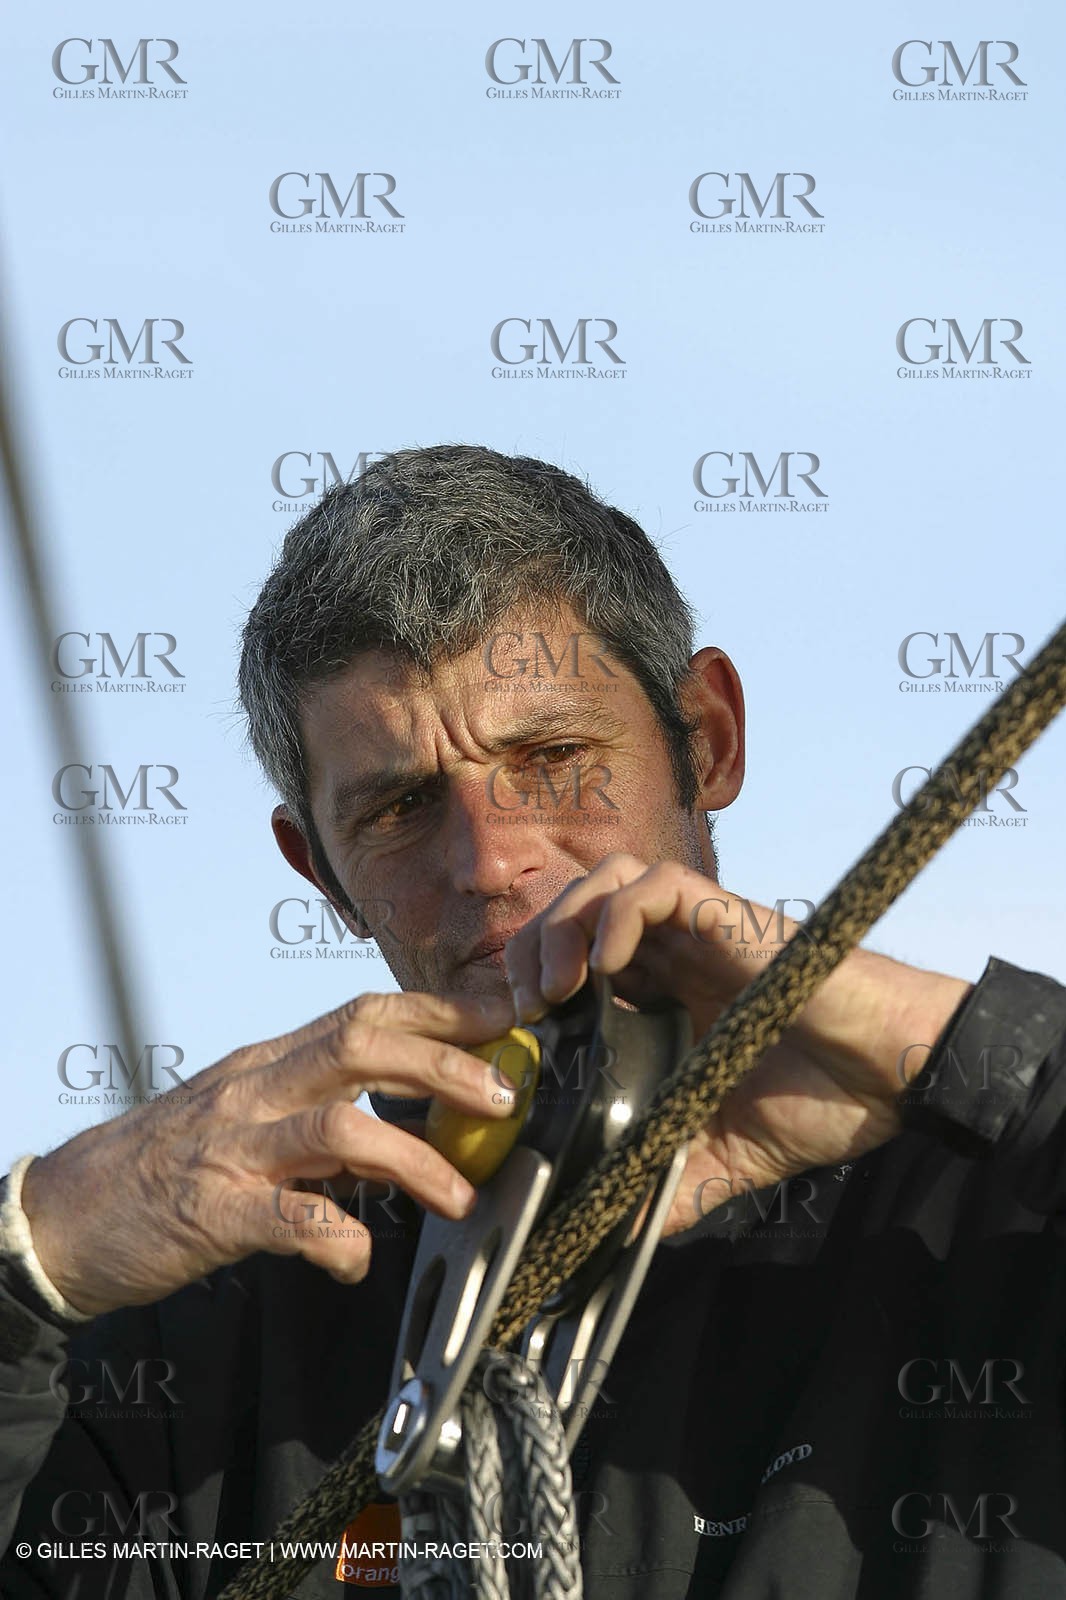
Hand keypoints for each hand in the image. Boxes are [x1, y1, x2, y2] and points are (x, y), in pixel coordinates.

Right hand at [20, 991, 514, 1315]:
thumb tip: (401, 1124)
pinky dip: (340, 1242)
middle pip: (362, 1046)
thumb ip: (315, 1109)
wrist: (63, 1215)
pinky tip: (358, 1262)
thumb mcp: (243, 1114)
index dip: (438, 1011)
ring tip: (459, 1196)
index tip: (501, 1015)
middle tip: (504, 1094)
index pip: (364, 1013)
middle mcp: (254, 1091)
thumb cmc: (161, 1165)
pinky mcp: (212, 1214)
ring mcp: (233, 1149)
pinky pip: (291, 1221)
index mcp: (267, 1063)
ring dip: (414, 1159)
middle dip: (444, 1064)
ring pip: (338, 1129)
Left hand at [505, 854, 969, 1233]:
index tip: (519, 1036)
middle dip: (532, 949)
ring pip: (607, 880)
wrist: (893, 1079)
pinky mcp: (729, 917)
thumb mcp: (724, 1155)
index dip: (535, 984)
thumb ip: (669, 1181)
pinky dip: (616, 914)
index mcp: (666, 996)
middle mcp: (676, 954)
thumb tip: (615, 1231)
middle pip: (576, 911)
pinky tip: (605, 969)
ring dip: (565, 923)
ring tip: (555, 987)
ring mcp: (702, 932)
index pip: (577, 961)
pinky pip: (658, 884)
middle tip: (523, 1009)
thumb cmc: (824, 1103)